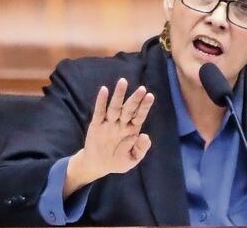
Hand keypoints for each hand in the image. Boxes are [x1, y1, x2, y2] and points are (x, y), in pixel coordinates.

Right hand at [64, 78, 154, 196]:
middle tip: (142, 88)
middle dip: (135, 99)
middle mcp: (121, 123)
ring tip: (123, 82)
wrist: (98, 165)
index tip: (150, 96)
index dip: (144, 106)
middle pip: (128, 109)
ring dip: (119, 95)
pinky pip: (99, 112)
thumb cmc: (117, 161)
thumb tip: (145, 136)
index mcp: (132, 130)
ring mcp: (109, 123)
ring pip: (114, 107)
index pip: (139, 115)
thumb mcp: (131, 159)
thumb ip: (140, 149)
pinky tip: (104, 90)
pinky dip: (101, 101)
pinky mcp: (96, 125)